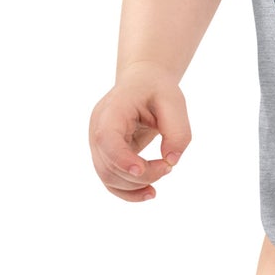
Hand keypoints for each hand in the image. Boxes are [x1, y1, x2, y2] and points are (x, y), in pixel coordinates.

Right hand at [88, 65, 192, 201]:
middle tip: (169, 166)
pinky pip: (110, 180)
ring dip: (136, 185)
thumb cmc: (157, 89)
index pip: (107, 138)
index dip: (120, 158)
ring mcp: (98, 144)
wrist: (142, 83)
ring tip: (164, 172)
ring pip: (108, 177)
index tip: (140, 169)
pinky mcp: (105, 155)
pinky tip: (149, 192)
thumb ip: (177, 131)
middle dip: (140, 175)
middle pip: (108, 165)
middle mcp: (98, 129)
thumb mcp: (174, 102)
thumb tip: (171, 161)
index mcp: (112, 110)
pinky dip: (128, 191)